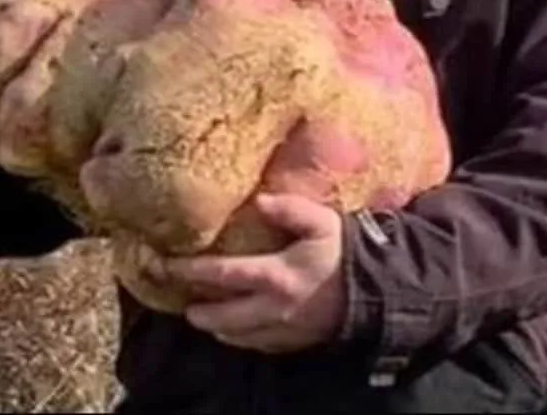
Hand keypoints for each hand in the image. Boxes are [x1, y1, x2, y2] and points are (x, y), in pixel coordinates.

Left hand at [151, 193, 346, 353]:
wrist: (381, 293)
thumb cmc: (347, 252)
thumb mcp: (323, 222)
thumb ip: (289, 209)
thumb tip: (258, 200)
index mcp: (275, 276)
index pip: (220, 274)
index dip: (189, 271)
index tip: (165, 265)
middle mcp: (272, 309)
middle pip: (220, 318)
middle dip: (196, 312)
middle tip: (178, 301)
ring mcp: (282, 331)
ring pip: (236, 337)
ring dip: (215, 326)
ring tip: (201, 313)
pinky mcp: (293, 343)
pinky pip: (256, 345)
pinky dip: (239, 337)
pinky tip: (232, 325)